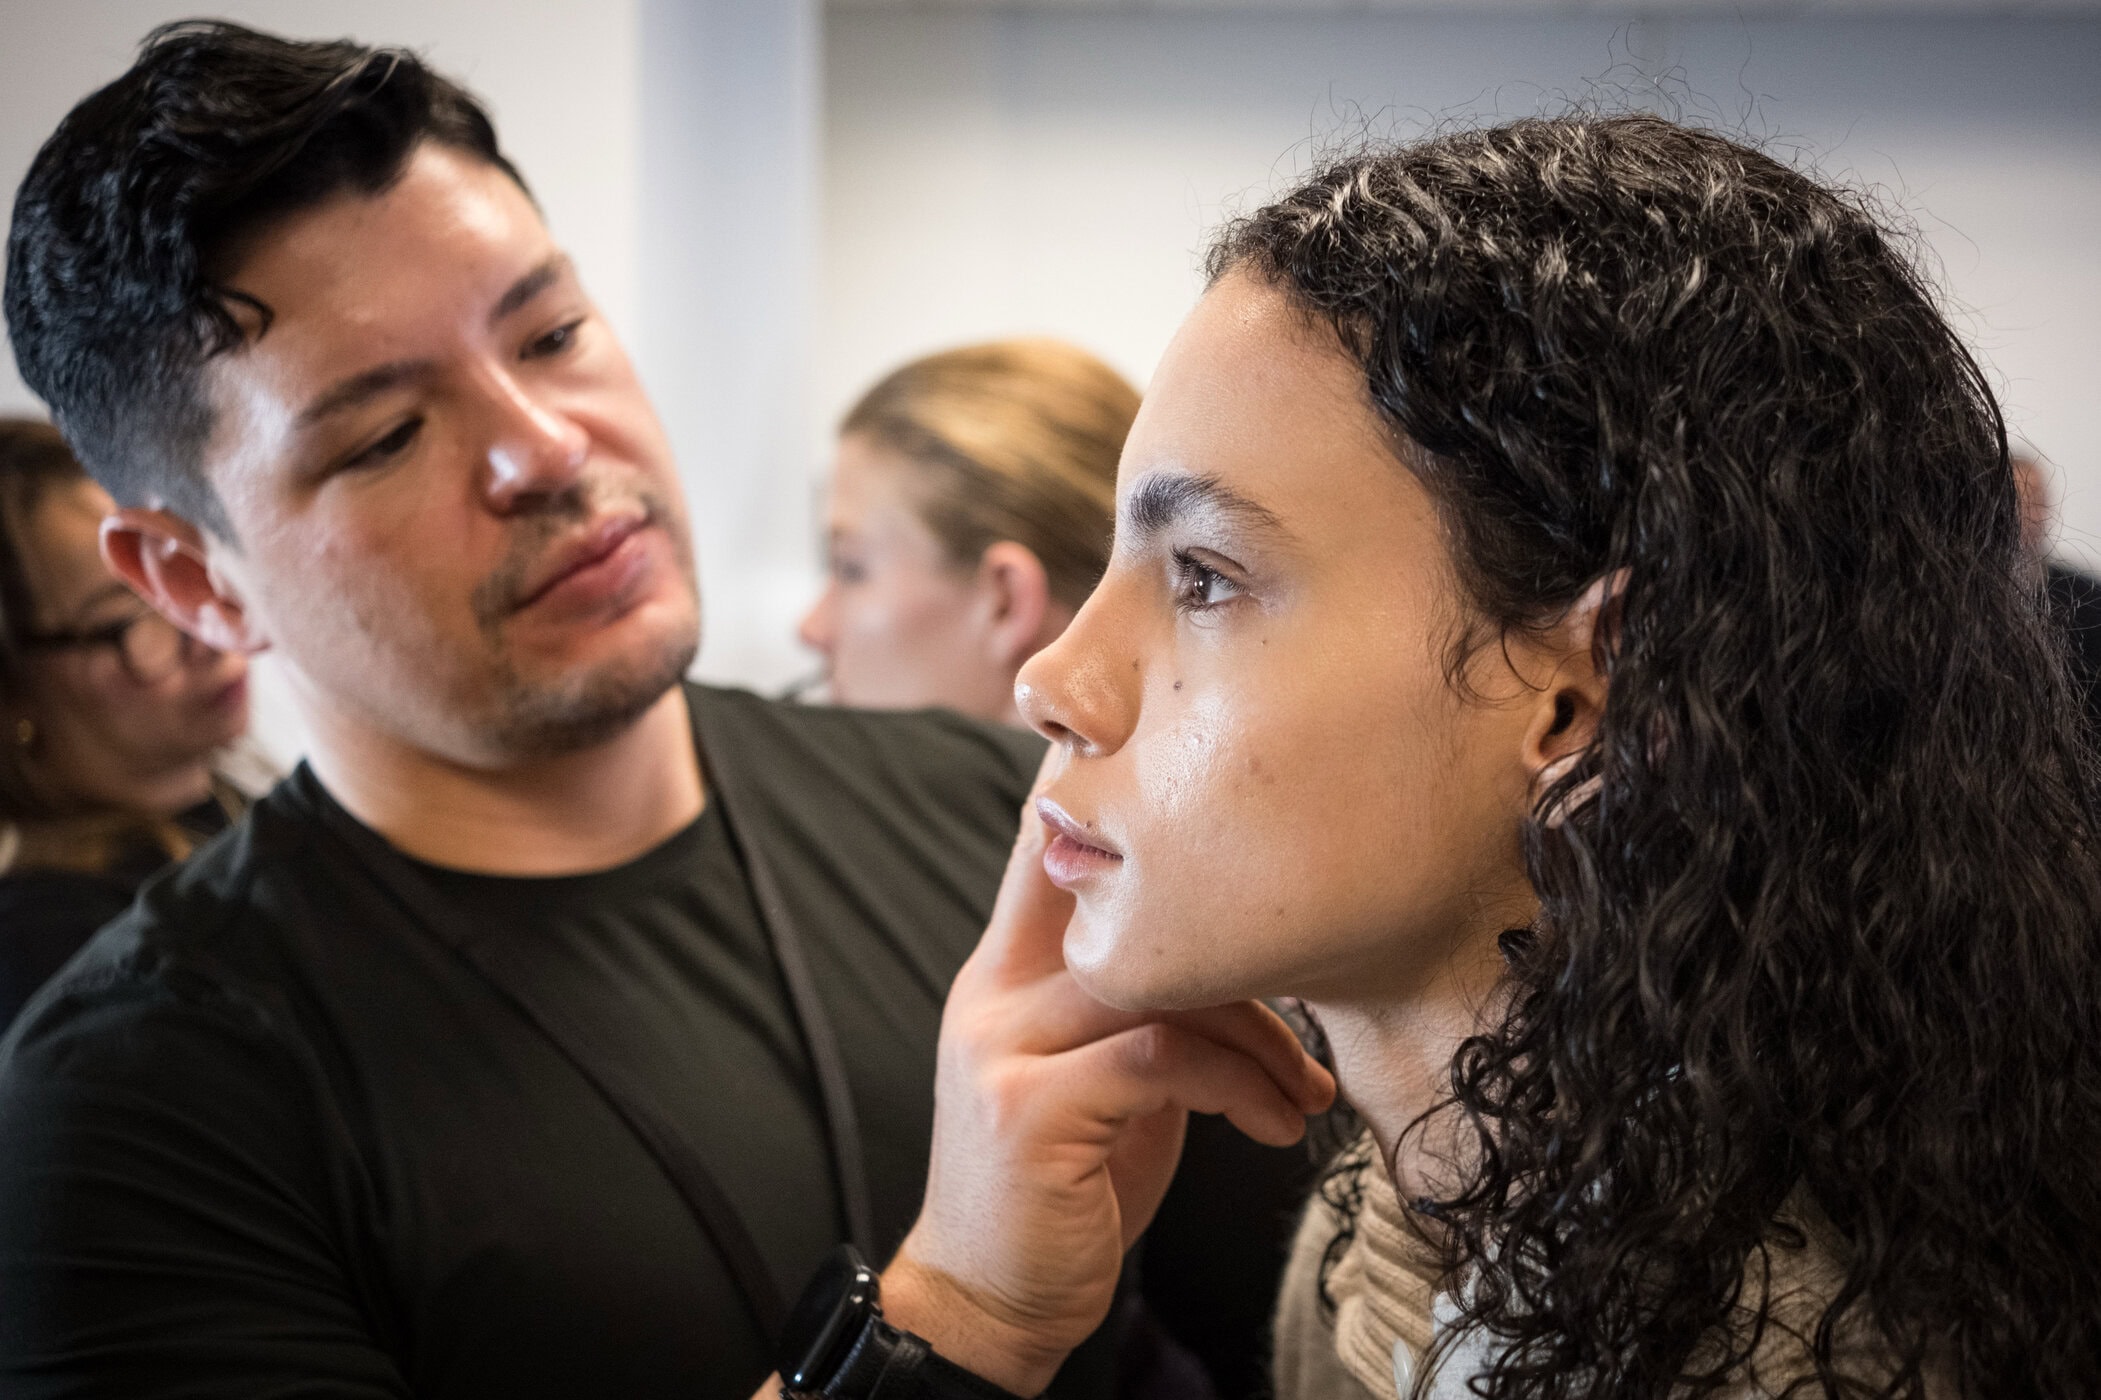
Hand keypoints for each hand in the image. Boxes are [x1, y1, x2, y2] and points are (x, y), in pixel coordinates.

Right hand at [882, 777, 1335, 1395]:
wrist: (991, 1301)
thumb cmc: (1066, 1186)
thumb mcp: (1100, 1078)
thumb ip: (1139, 1006)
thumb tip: (1239, 951)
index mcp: (1003, 973)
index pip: (1046, 853)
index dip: (1101, 795)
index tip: (1168, 748)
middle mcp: (991, 993)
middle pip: (1124, 908)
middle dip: (1232, 939)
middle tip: (1313, 986)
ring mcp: (1001, 1046)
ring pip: (1156, 983)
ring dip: (1256, 1036)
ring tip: (1300, 1088)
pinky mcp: (1030, 1108)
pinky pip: (1161, 1056)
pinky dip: (1237, 1085)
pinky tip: (1274, 1125)